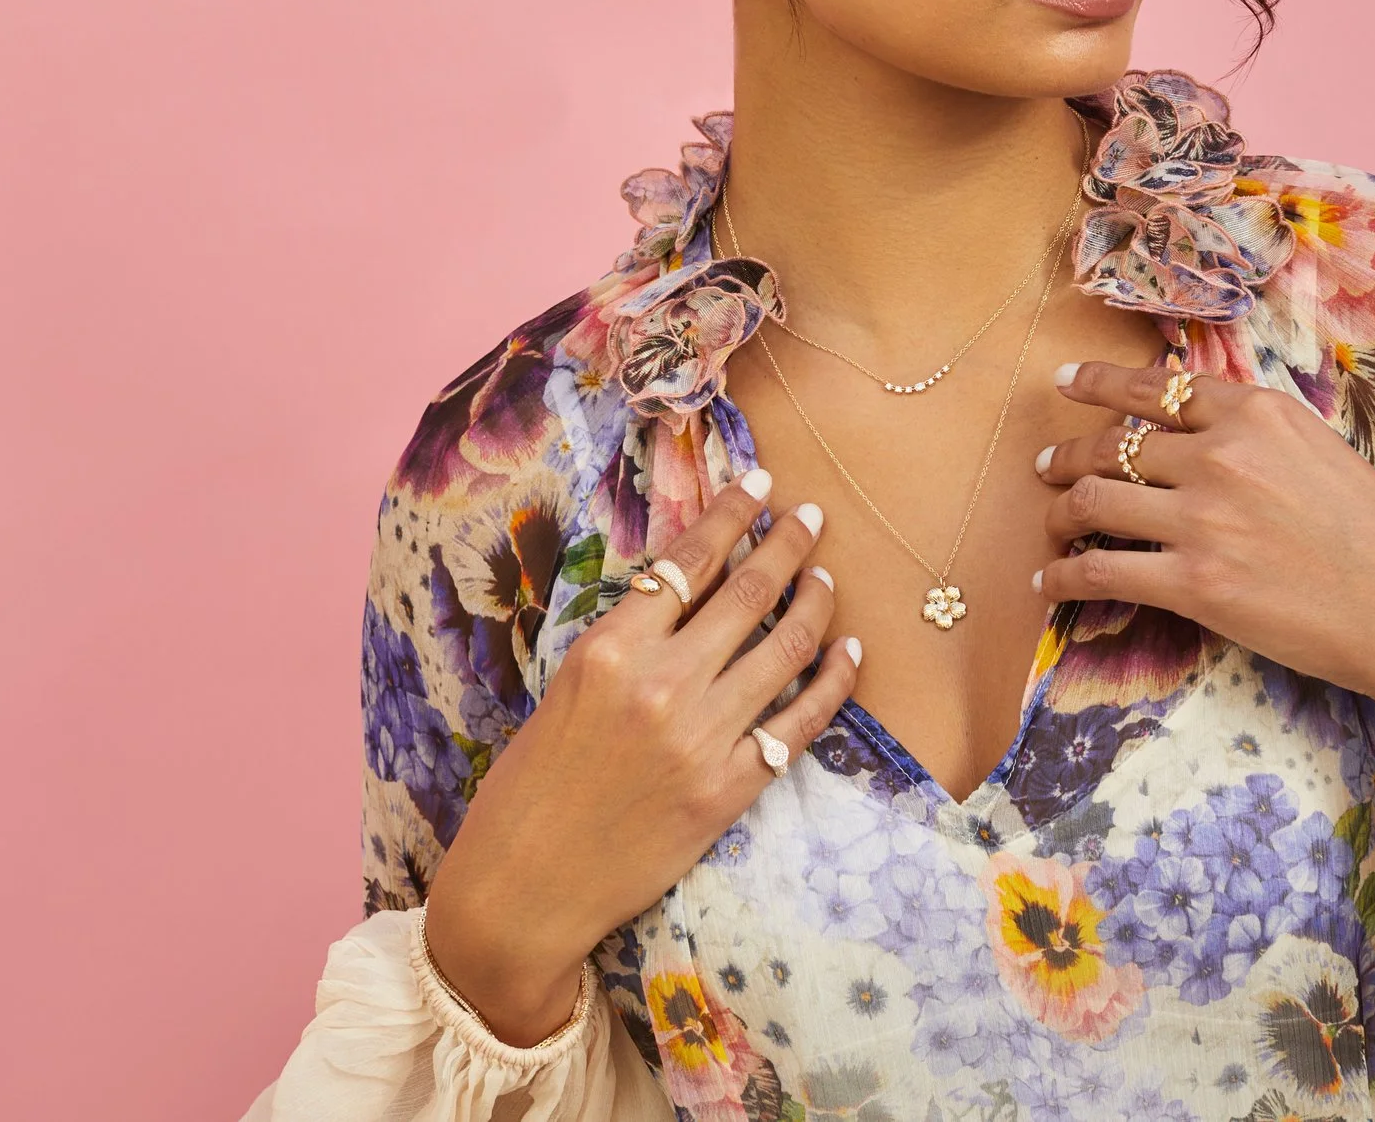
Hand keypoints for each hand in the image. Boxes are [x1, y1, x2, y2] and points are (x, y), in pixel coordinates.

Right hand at [421, 471, 858, 1045]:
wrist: (525, 889)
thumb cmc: (529, 790)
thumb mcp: (564, 694)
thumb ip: (625, 645)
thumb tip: (684, 594)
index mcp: (608, 651)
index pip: (688, 562)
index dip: (733, 515)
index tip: (762, 485)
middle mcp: (662, 684)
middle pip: (749, 592)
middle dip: (790, 544)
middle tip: (814, 518)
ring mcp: (702, 738)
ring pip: (785, 648)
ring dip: (816, 603)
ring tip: (828, 579)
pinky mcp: (730, 790)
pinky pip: (802, 722)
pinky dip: (833, 681)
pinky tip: (849, 654)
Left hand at [1033, 361, 1374, 731]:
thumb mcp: (1319, 451)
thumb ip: (1257, 439)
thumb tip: (1201, 440)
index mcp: (1256, 413)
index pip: (1158, 389)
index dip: (1101, 384)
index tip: (1068, 382)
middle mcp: (1220, 454)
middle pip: (1114, 443)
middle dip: (1068, 453)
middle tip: (1046, 462)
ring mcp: (1202, 519)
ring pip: (1095, 500)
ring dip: (1061, 508)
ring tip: (1049, 520)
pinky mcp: (1193, 584)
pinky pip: (1100, 571)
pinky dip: (1063, 575)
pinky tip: (1049, 582)